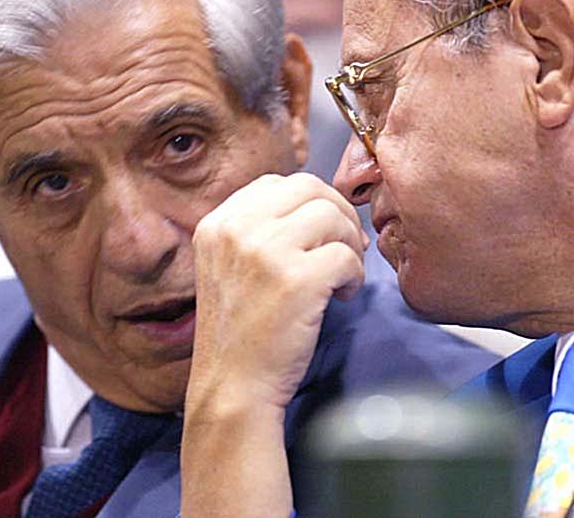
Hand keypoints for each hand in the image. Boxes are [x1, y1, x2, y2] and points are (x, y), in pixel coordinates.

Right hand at [188, 172, 367, 413]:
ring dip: (349, 244)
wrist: (233, 389)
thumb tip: (323, 207)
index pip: (278, 183)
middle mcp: (235, 228)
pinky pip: (346, 255)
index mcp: (217, 223)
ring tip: (343, 277)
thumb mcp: (231, 268)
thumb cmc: (243, 334)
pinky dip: (355, 275)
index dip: (311, 204)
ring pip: (332, 215)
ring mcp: (264, 251)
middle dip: (338, 215)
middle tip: (348, 248)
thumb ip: (261, 232)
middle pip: (309, 188)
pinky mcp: (295, 279)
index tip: (323, 234)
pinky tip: (342, 298)